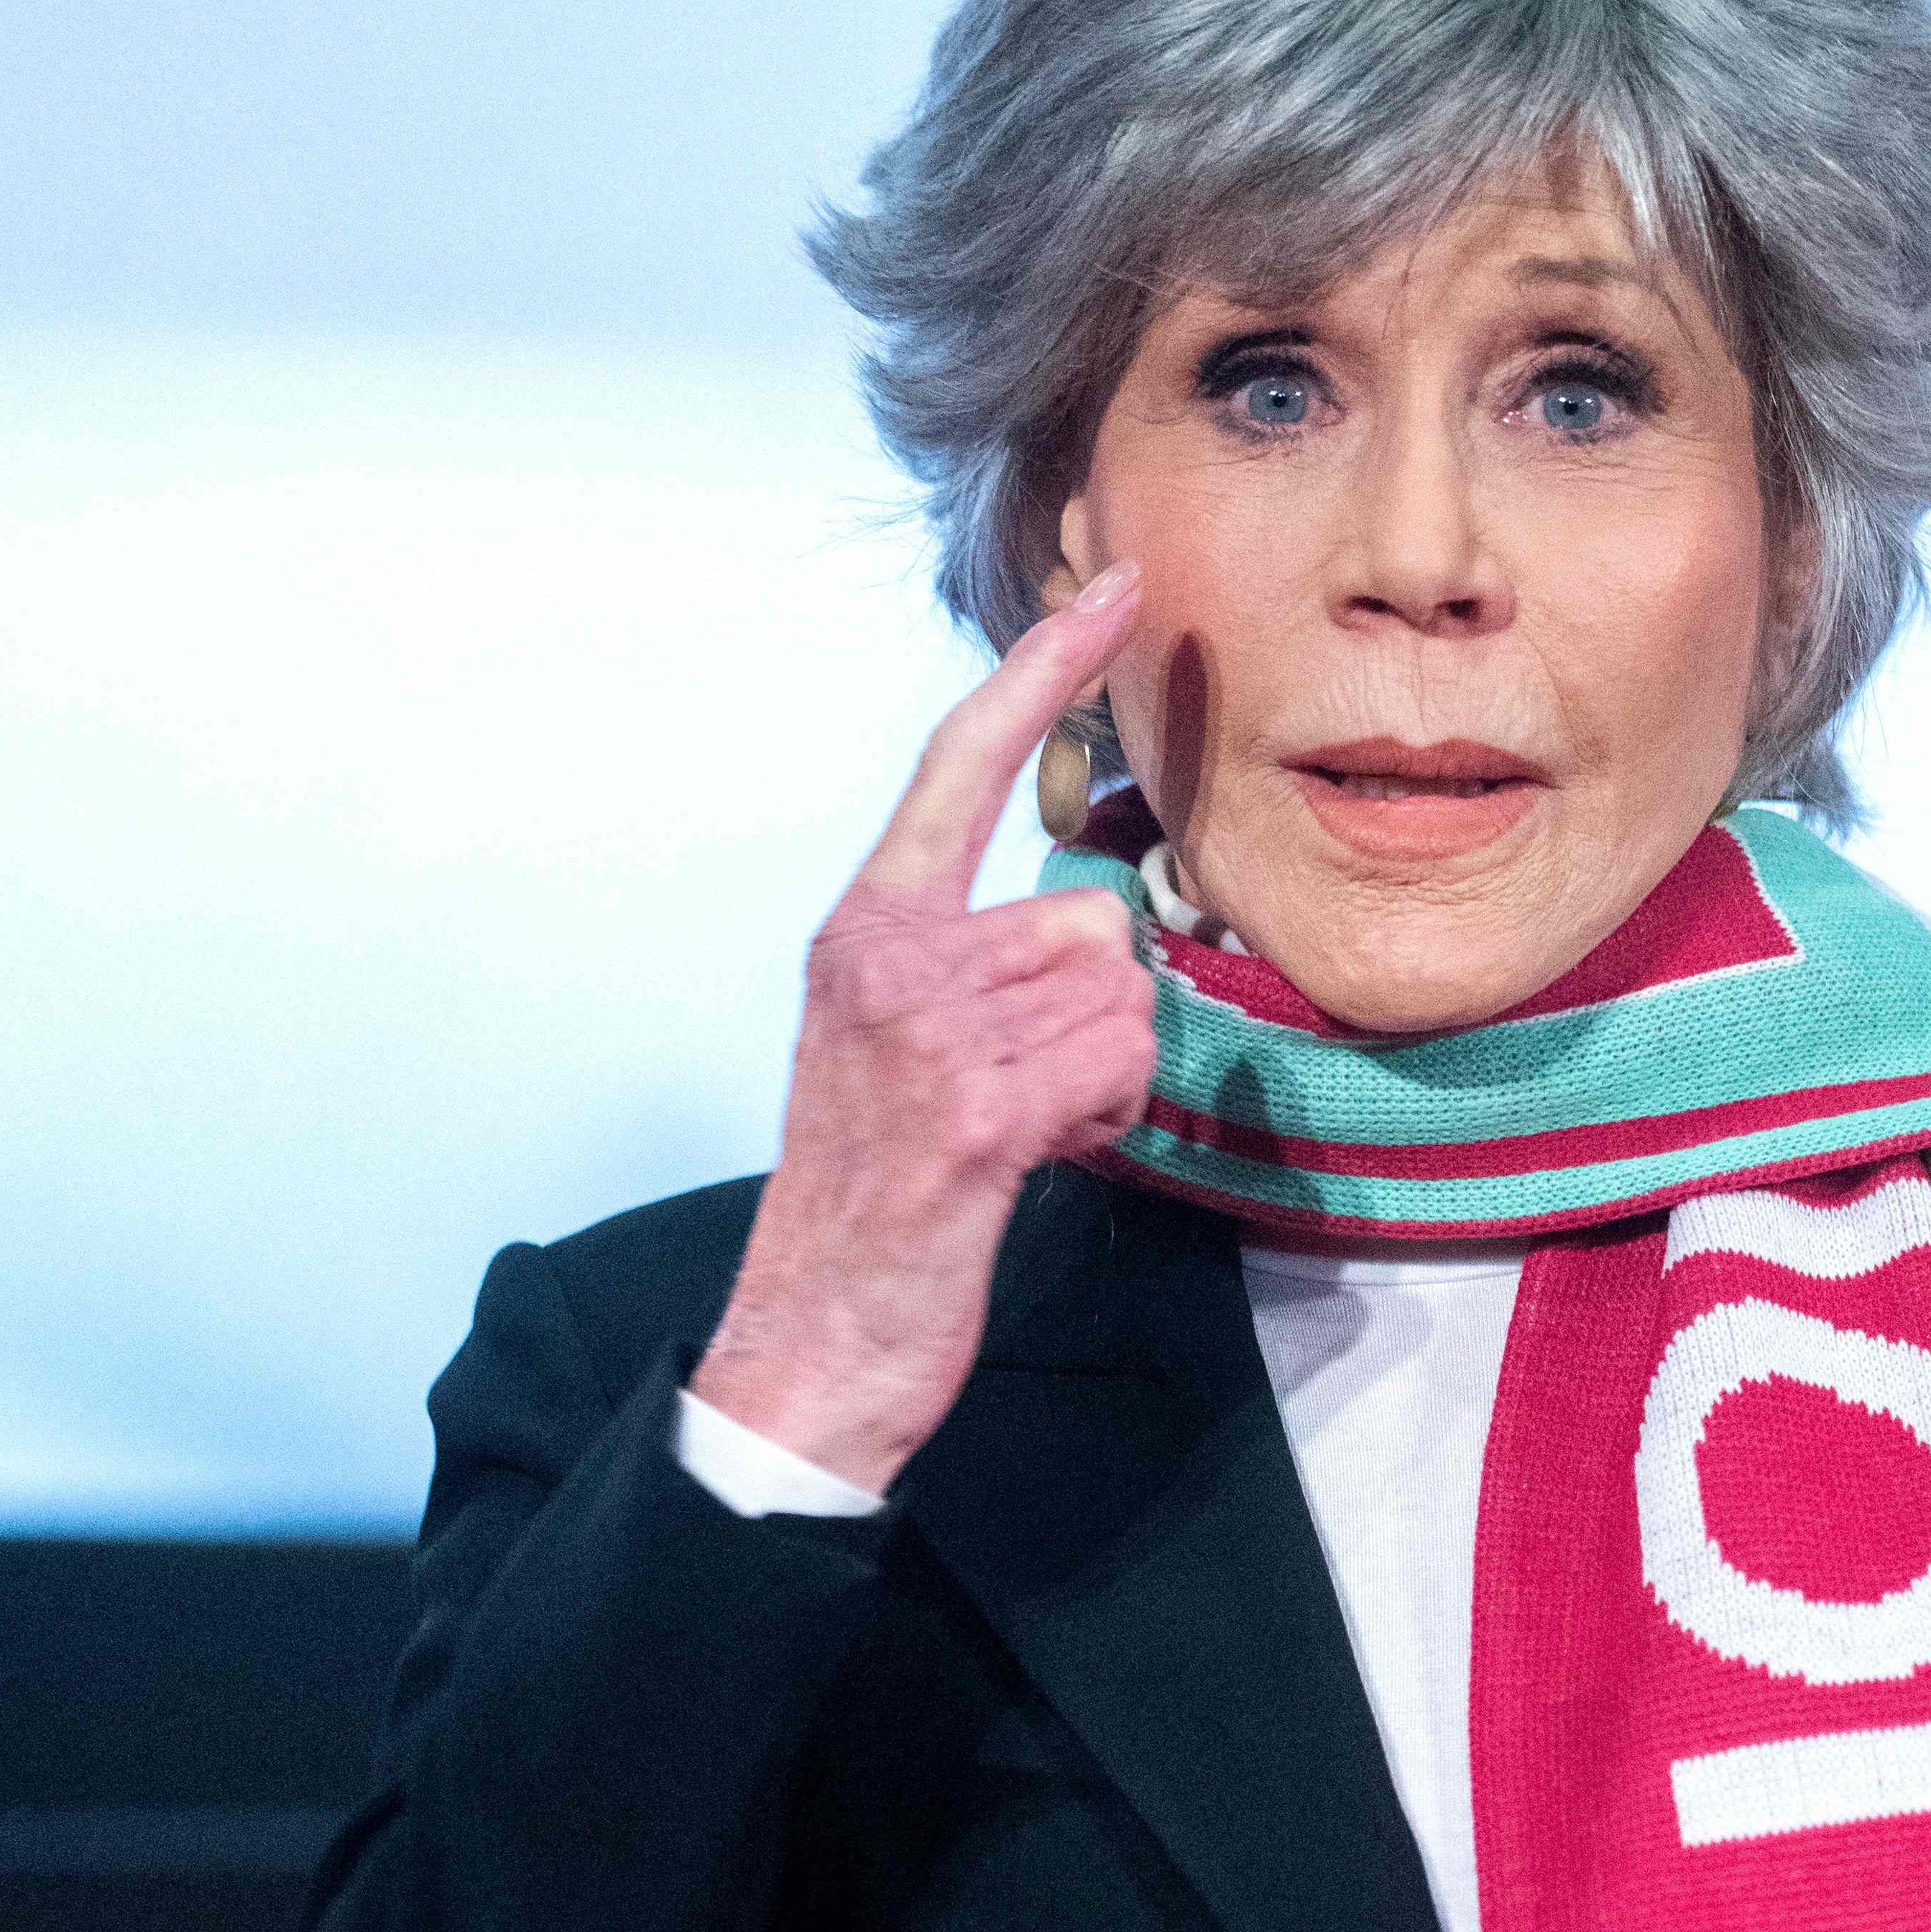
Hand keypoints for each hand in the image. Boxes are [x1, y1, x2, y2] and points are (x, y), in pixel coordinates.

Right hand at [691, 562, 1154, 1491]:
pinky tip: (1039, 1160)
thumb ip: (980, 974)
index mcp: (868, 930)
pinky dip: (1107, 1118)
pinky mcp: (977, 1110)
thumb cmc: (878, 1207)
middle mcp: (890, 957)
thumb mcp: (909, 1054)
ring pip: (1119, 993)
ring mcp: (929, 1031)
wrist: (811, 1343)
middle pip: (1091, 919)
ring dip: (1104, 1075)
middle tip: (1025, 1097)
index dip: (1042, 669)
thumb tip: (1096, 940)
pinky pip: (1116, 1064)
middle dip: (1095, 1015)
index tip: (1112, 588)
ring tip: (1023, 1134)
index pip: (961, 763)